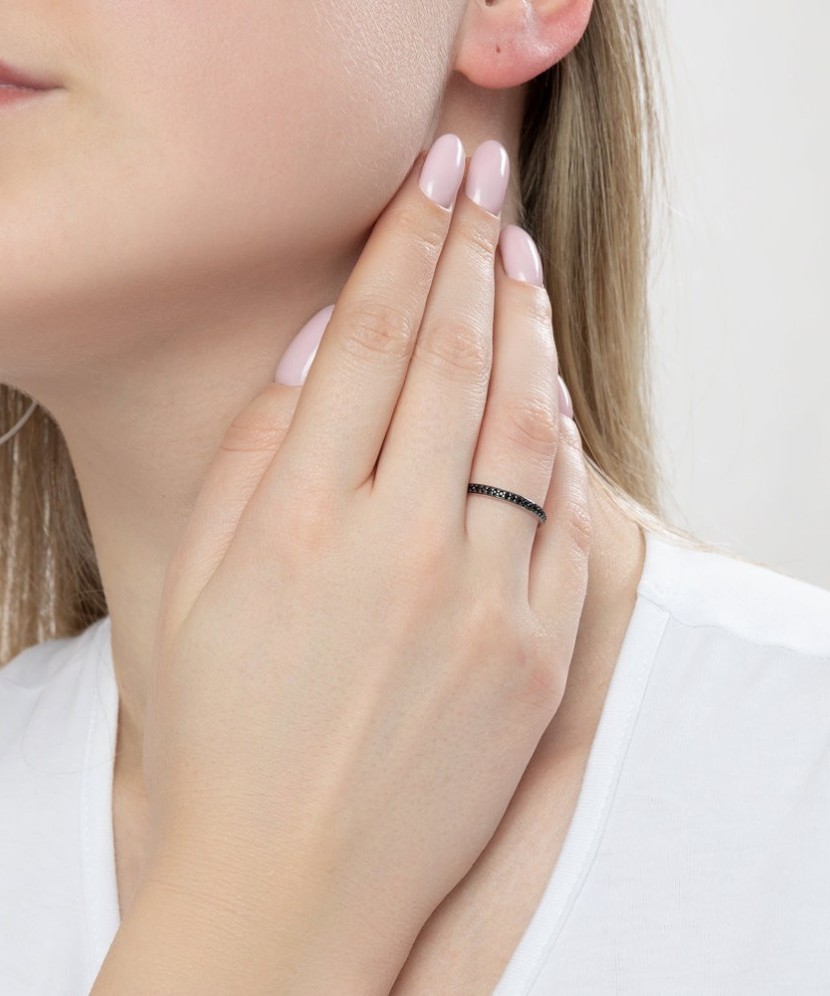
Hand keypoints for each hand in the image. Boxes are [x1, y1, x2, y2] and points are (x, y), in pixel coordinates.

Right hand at [138, 134, 590, 984]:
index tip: (433, 177)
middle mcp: (401, 549)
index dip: (406, 242)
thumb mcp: (206, 580)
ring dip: (527, 330)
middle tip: (487, 185)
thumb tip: (323, 346)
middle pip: (454, 360)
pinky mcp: (540, 657)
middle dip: (473, 252)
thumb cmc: (233, 727)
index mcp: (302, 524)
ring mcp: (484, 604)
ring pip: (525, 424)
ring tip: (522, 264)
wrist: (297, 877)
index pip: (370, 341)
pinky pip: (569, 519)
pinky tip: (550, 391)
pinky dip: (563, 442)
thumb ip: (260, 451)